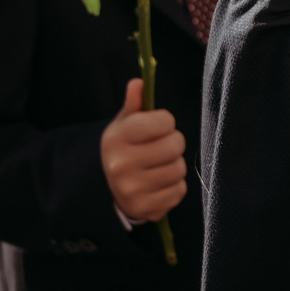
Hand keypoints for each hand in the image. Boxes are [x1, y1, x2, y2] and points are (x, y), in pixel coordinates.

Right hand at [100, 78, 185, 222]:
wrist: (110, 188)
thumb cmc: (124, 149)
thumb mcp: (125, 124)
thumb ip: (135, 103)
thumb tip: (139, 82)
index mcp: (117, 138)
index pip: (163, 121)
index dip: (165, 122)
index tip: (158, 126)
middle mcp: (122, 165)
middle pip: (175, 145)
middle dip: (173, 143)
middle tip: (162, 146)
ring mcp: (133, 190)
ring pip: (179, 169)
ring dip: (175, 165)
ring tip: (160, 165)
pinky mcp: (146, 208)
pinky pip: (179, 191)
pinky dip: (174, 186)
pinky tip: (159, 184)